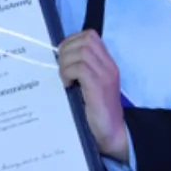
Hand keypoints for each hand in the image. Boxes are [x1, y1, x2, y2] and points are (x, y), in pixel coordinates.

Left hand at [58, 30, 127, 162]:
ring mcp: (105, 76)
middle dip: (67, 50)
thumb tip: (58, 59)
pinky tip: (67, 86)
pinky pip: (80, 68)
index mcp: (107, 64)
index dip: (72, 40)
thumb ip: (82, 71)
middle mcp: (108, 66)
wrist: (111, 133)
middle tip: (61, 68)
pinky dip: (68, 73)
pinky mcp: (99, 87)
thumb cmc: (97, 112)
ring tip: (64, 78)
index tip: (62, 56)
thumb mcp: (90, 86)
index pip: (91, 36)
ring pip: (82, 52)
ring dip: (66, 63)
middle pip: (86, 39)